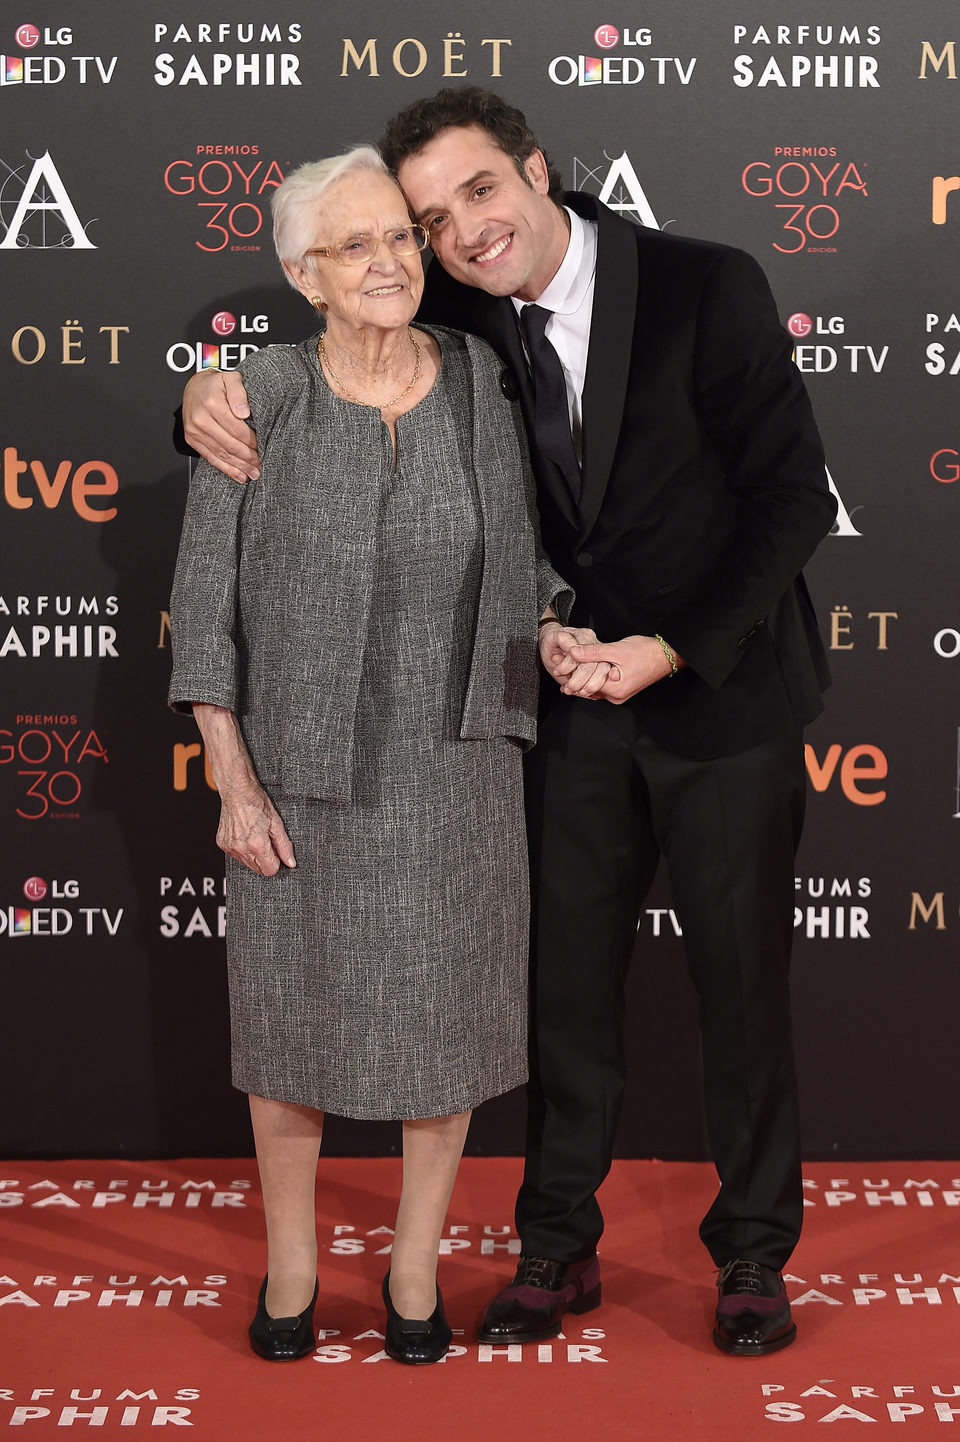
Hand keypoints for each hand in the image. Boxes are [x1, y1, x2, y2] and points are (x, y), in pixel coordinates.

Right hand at [183, 369, 259, 482]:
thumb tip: (244, 412)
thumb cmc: (215, 385)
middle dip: (247, 458)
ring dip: (238, 467)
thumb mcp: (231, 378)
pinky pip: (210, 457)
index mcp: (212, 403)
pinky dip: (225, 469)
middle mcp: (201, 418)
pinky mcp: (192, 439)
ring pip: (220, 454)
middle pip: (229, 444)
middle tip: (261, 466)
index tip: (262, 447)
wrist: (194, 387)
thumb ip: (239, 392)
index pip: (237, 429)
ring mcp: (194, 431)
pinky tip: (238, 475)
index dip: (251, 441)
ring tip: (253, 474)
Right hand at [216, 785, 296, 874]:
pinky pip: (236, 856)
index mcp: (256, 844)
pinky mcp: (223, 844)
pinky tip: (245, 835)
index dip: (276, 862)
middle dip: (265, 859)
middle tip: (266, 840)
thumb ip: (284, 846)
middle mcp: (241, 848)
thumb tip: (290, 862)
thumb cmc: (256, 803)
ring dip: (254, 855)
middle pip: (258, 869)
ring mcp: (230, 847)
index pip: (270, 870)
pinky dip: (243, 849)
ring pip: (247, 864)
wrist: (237, 792)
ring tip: (255, 835)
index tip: (276, 852)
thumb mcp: (276, 823)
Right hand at [539, 623, 619, 697]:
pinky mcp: (564, 633)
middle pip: (595, 664)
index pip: (605, 669)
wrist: (545, 640)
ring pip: (583, 657)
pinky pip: (568, 647)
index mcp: (599, 652)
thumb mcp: (573, 675)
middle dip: (582, 681)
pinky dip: (564, 663)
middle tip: (572, 689)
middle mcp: (593, 642)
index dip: (596, 684)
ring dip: (572, 673)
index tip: (585, 693)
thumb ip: (584, 683)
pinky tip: (559, 671)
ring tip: (563, 681)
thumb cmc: (560, 658)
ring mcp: (580, 636)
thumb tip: (594, 696)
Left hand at [568, 634, 683, 703]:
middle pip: (588, 689)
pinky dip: (594, 677)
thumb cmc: (646, 652)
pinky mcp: (623, 687)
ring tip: (568, 666)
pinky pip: (603, 684)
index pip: (584, 687)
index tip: (558, 667)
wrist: (667, 654)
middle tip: (559, 667)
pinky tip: (586, 668)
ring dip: (583, 677)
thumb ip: (593, 652)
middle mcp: (617, 696)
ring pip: (595, 687)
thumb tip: (573, 651)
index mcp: (614, 690)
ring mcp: (620, 693)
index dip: (570, 676)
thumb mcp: (616, 650)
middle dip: (573, 678)